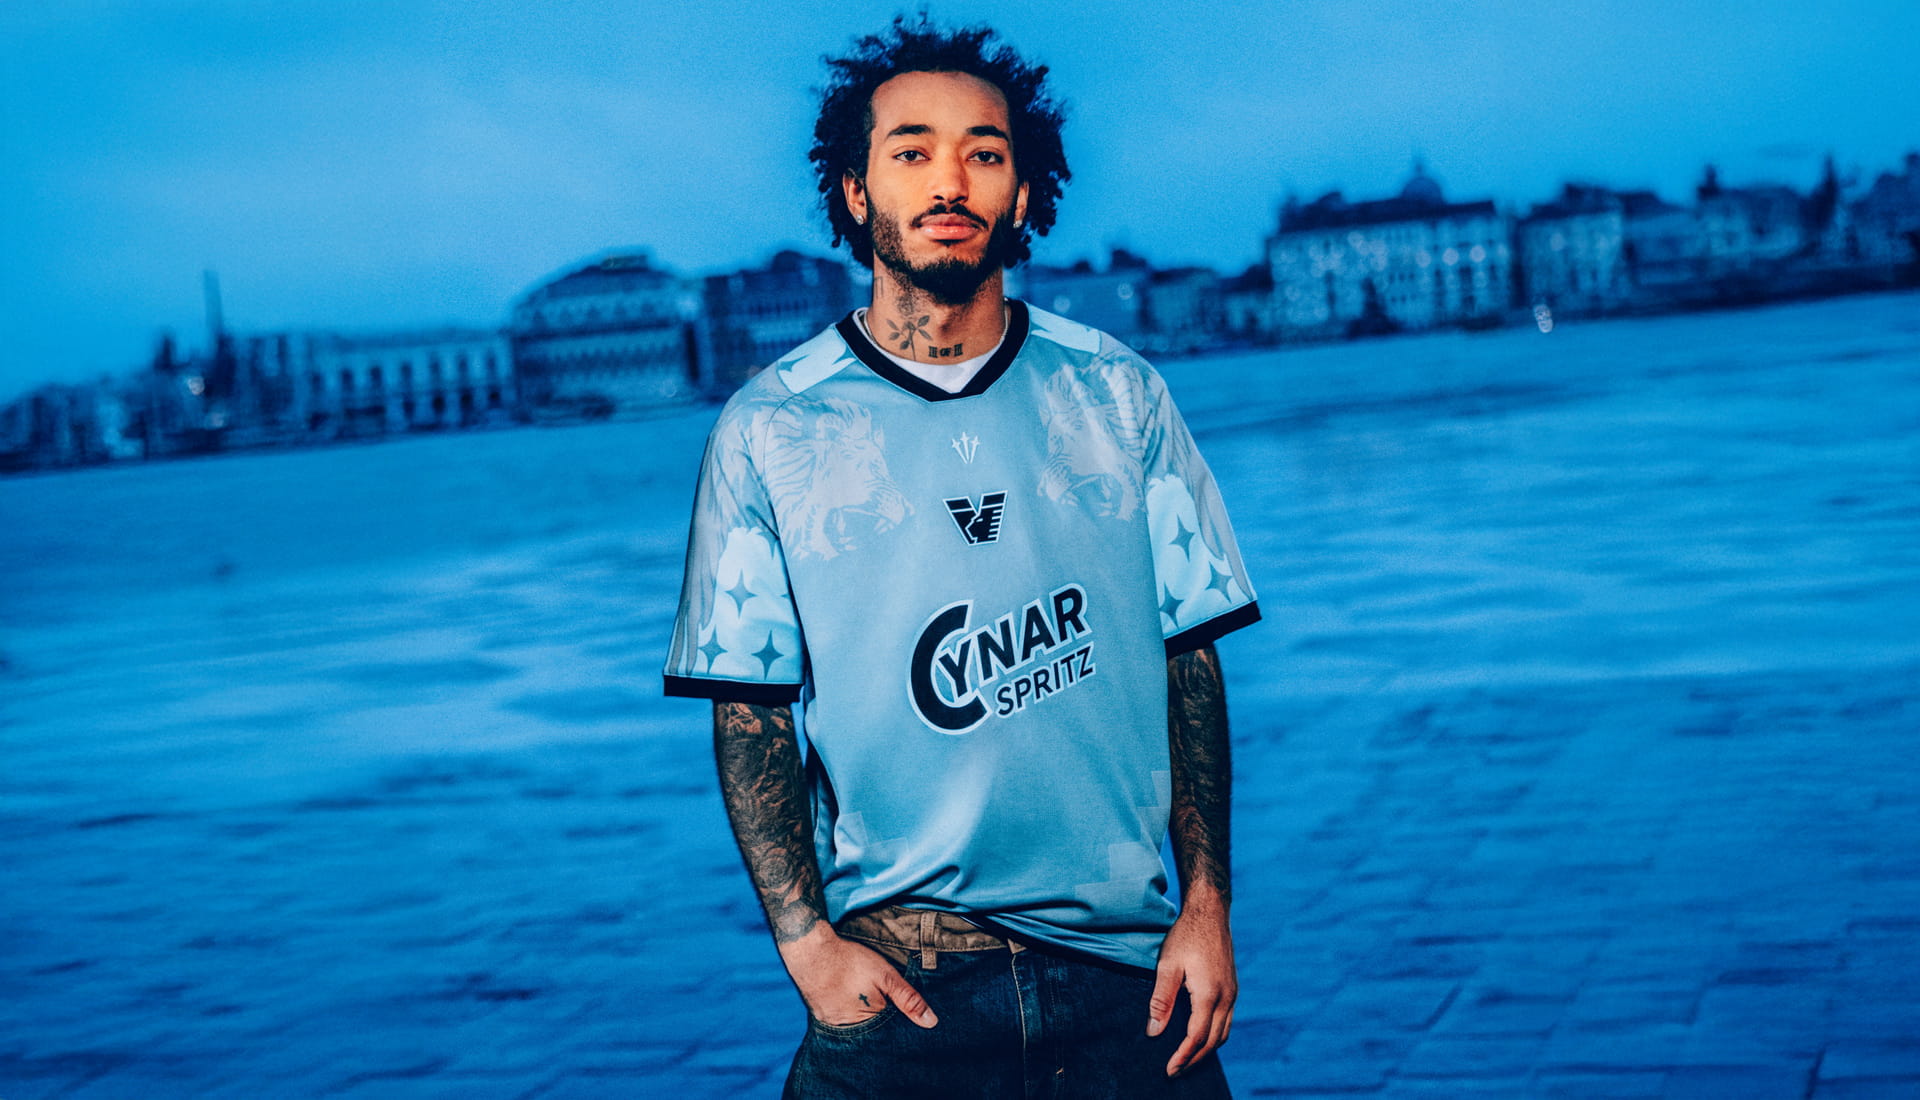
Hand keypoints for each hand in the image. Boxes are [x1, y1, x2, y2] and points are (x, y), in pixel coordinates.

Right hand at [778, 922, 938, 1028]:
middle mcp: (849, 1031)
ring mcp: (833, 1025)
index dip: (898, 1018)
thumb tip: (932, 1023)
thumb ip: (908, 998)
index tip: (898, 1004)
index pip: (892, 1030)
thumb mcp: (885, 975)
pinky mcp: (821, 1018)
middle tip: (877, 996)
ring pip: (856, 1027)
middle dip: (881, 1019)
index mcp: (870, 1022)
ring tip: (862, 996)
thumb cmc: (850, 961)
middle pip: (873, 1031)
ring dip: (863, 1017)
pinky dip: (847, 1013)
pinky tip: (848, 998)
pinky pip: (840, 1023)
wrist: (809, 950)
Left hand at [1147, 895, 1235, 1076]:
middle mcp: (1226, 998)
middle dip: (1194, 1059)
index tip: (1169, 1070)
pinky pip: (1227, 1021)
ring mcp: (1233, 993)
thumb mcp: (1167, 965)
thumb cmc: (1186, 935)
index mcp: (1210, 994)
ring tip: (1187, 1060)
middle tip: (1175, 1071)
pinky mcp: (1232, 988)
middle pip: (1213, 1041)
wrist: (1210, 912)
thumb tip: (1154, 1031)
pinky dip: (1214, 1036)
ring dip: (1206, 1050)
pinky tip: (1201, 1036)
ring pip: (1223, 1034)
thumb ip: (1161, 1000)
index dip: (1183, 1056)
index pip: (1196, 1037)